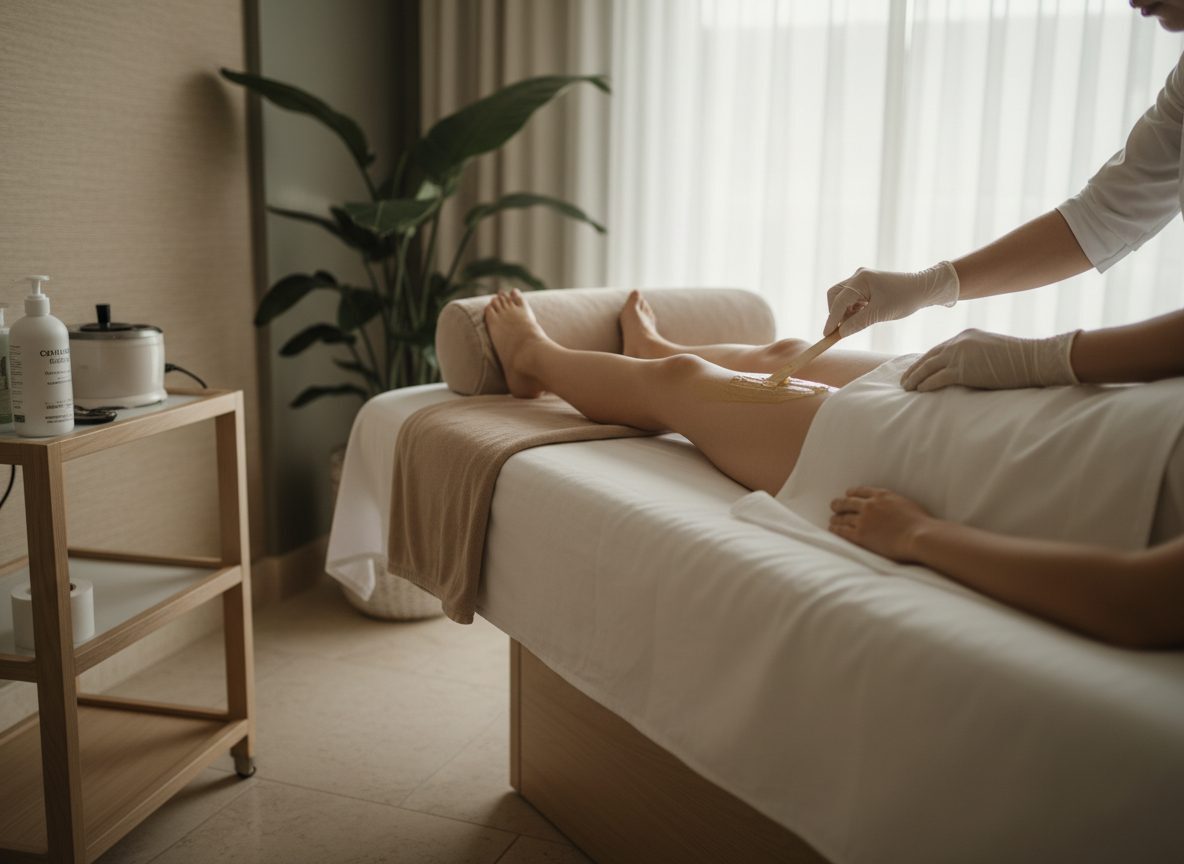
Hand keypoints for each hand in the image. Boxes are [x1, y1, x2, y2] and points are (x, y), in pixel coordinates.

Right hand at [823, 262, 958, 337]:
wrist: (922, 289)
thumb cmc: (904, 298)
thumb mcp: (880, 313)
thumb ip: (858, 323)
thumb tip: (840, 333)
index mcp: (861, 279)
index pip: (839, 301)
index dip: (832, 319)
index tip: (826, 335)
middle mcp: (857, 276)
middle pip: (835, 296)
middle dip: (835, 313)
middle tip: (841, 330)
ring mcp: (861, 280)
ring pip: (842, 298)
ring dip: (845, 313)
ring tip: (857, 323)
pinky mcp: (865, 286)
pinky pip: (851, 300)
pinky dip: (852, 311)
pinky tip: (862, 317)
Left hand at [828, 487, 933, 561]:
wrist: (918, 536)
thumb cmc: (920, 522)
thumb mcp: (906, 503)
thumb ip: (894, 502)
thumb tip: (894, 506)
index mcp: (882, 495)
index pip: (860, 491)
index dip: (851, 493)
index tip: (847, 494)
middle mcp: (869, 505)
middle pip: (847, 502)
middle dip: (839, 504)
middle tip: (833, 505)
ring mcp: (863, 520)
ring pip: (843, 517)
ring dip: (836, 518)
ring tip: (832, 520)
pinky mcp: (860, 535)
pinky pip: (843, 531)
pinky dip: (836, 529)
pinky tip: (832, 529)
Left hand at [901, 328, 1079, 391]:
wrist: (1033, 358)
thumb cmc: (1020, 358)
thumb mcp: (993, 351)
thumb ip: (977, 356)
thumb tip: (971, 370)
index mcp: (966, 336)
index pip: (940, 349)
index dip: (927, 360)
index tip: (918, 369)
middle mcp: (959, 342)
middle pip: (929, 356)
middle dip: (915, 369)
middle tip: (904, 380)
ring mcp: (960, 355)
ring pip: (928, 367)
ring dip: (915, 378)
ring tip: (906, 388)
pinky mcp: (963, 370)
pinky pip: (937, 379)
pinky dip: (926, 385)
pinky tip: (919, 391)